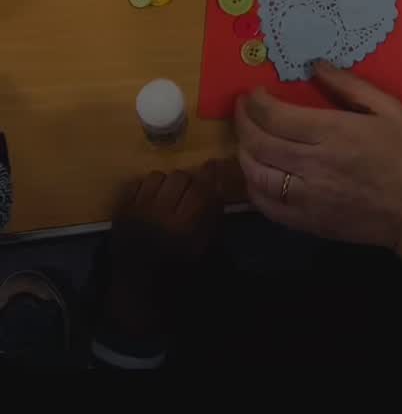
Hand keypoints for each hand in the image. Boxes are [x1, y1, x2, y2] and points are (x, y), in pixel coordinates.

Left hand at [105, 164, 220, 335]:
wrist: (137, 299)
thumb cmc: (178, 280)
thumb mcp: (205, 252)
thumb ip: (213, 217)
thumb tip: (216, 184)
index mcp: (184, 230)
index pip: (201, 188)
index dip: (209, 175)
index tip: (213, 167)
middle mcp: (159, 217)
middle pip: (180, 177)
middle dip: (189, 183)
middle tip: (190, 195)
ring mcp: (136, 213)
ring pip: (158, 176)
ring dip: (167, 183)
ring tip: (169, 197)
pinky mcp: (120, 214)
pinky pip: (136, 183)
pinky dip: (147, 188)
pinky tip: (152, 200)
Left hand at [235, 62, 401, 284]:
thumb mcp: (390, 109)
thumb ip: (349, 86)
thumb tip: (316, 66)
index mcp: (336, 134)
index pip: (276, 116)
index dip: (256, 102)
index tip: (253, 92)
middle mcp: (316, 166)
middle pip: (259, 143)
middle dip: (243, 121)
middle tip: (242, 109)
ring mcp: (309, 198)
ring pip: (257, 175)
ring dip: (244, 153)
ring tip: (248, 137)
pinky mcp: (309, 223)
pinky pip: (267, 206)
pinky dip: (254, 187)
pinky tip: (258, 173)